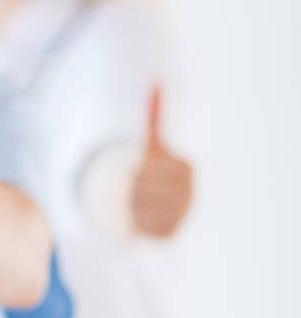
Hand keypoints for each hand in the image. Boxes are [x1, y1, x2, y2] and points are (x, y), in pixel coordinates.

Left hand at [130, 85, 193, 237]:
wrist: (157, 209)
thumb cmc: (153, 172)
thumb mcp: (152, 143)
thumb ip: (153, 115)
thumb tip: (156, 82)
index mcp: (186, 167)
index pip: (144, 167)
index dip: (135, 168)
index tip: (142, 169)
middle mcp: (190, 192)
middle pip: (138, 187)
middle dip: (129, 187)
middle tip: (135, 189)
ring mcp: (183, 215)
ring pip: (135, 207)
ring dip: (127, 205)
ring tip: (137, 204)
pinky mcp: (171, 235)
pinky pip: (137, 227)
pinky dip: (132, 223)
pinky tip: (141, 219)